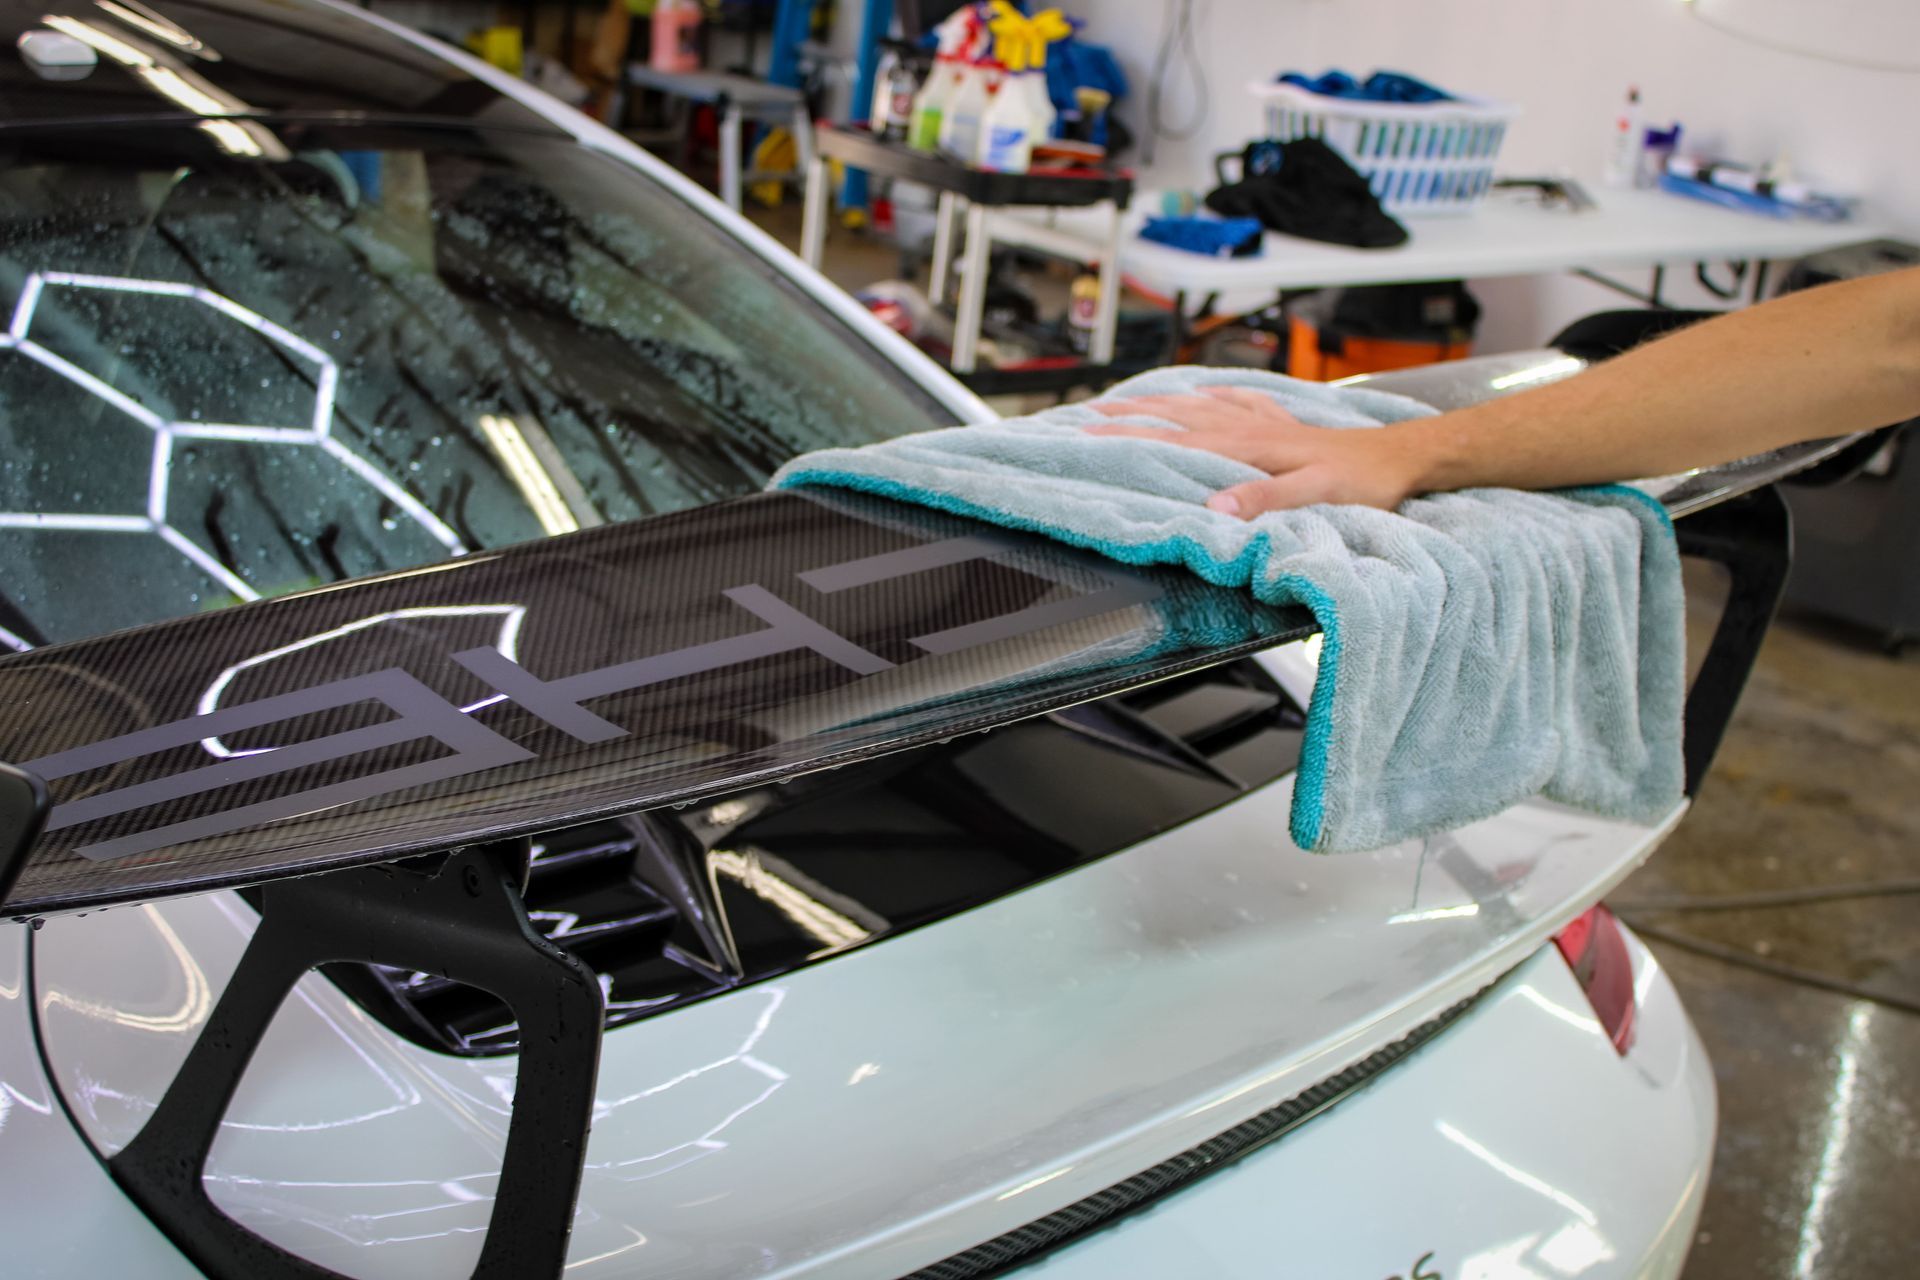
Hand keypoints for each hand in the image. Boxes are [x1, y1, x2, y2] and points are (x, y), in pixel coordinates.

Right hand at [1083, 385, 1429, 516]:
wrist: (1403, 457)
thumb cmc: (1365, 480)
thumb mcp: (1318, 494)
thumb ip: (1267, 499)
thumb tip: (1217, 508)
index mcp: (1251, 446)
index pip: (1178, 440)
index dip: (1133, 437)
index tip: (1092, 434)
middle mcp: (1253, 429)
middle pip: (1181, 416)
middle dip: (1133, 414)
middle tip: (1091, 413)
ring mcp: (1268, 424)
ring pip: (1203, 405)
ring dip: (1163, 402)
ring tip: (1131, 398)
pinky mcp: (1285, 425)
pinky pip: (1239, 401)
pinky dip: (1215, 394)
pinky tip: (1206, 390)